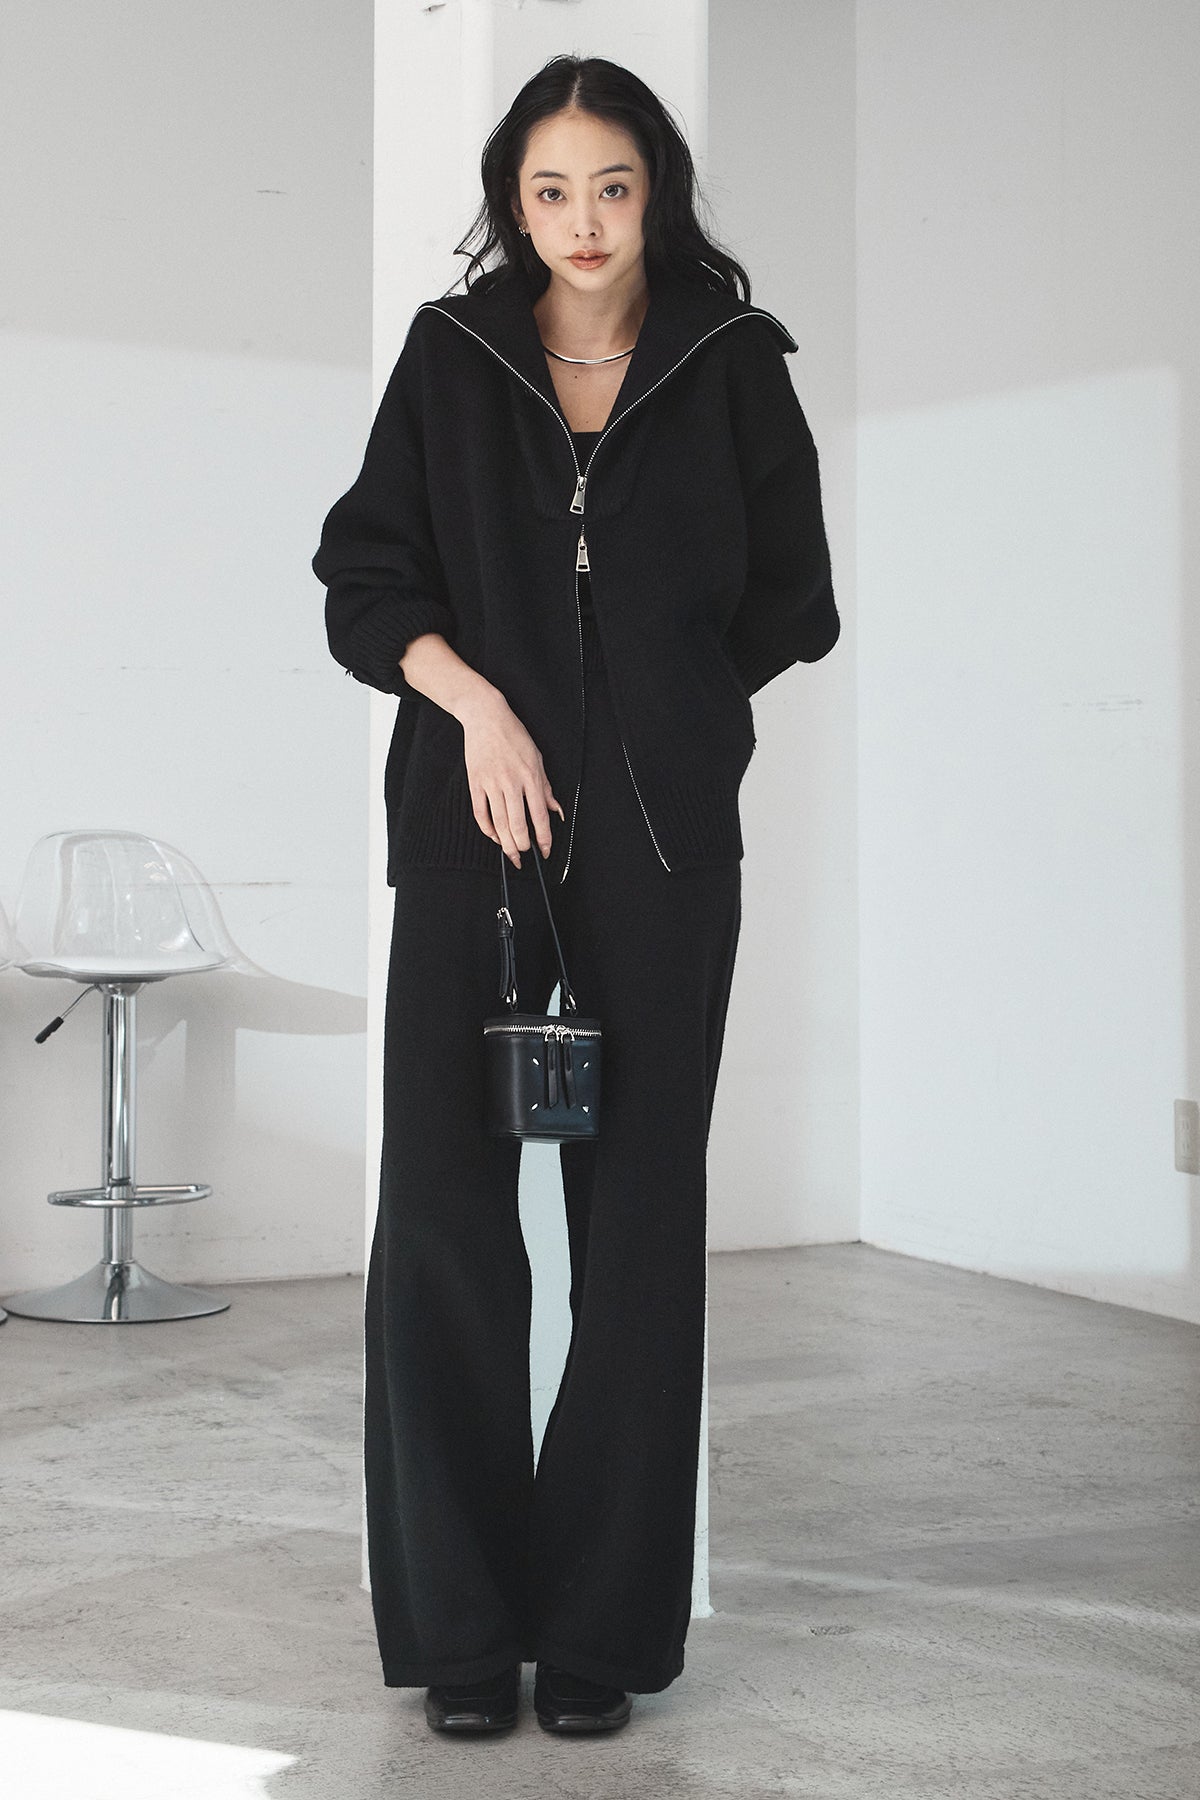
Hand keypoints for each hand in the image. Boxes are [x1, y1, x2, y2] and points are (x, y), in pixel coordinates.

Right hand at [458, 688, 565, 867]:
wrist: (486, 717)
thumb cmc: (514, 735)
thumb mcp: (537, 758)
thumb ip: (546, 788)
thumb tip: (556, 811)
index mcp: (531, 776)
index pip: (539, 816)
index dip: (543, 838)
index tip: (545, 851)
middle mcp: (511, 782)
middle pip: (517, 824)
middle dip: (522, 846)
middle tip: (525, 855)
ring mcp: (491, 783)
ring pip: (499, 823)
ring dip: (506, 843)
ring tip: (512, 854)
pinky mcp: (475, 783)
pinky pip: (480, 813)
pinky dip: (487, 829)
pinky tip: (495, 837)